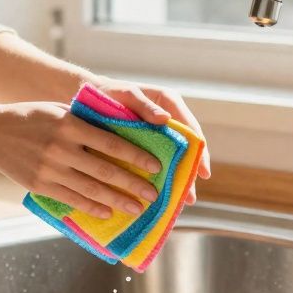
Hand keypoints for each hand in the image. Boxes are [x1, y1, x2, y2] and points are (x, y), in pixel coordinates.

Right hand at [0, 101, 165, 218]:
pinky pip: (72, 199)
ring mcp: (50, 169)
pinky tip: (107, 212)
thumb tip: (120, 134)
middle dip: (133, 184)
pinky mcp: (40, 185)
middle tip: (154, 194)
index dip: (136, 156)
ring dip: (118, 201)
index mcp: (70, 124)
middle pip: (106, 170)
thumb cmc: (30, 117)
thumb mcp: (59, 110)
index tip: (156, 166)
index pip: (112, 142)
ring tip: (137, 208)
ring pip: (92, 189)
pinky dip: (92, 207)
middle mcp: (62, 147)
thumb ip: (85, 122)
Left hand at [86, 76, 211, 204]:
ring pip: (172, 158)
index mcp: (169, 103)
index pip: (191, 129)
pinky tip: (161, 193)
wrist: (89, 96)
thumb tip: (165, 119)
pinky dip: (161, 177)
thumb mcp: (127, 95)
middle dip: (189, 173)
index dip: (200, 152)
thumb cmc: (110, 91)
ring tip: (180, 202)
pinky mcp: (145, 144)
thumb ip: (145, 106)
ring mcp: (157, 134)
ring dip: (177, 179)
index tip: (203, 172)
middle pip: (186, 149)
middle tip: (190, 197)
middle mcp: (167, 120)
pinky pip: (157, 161)